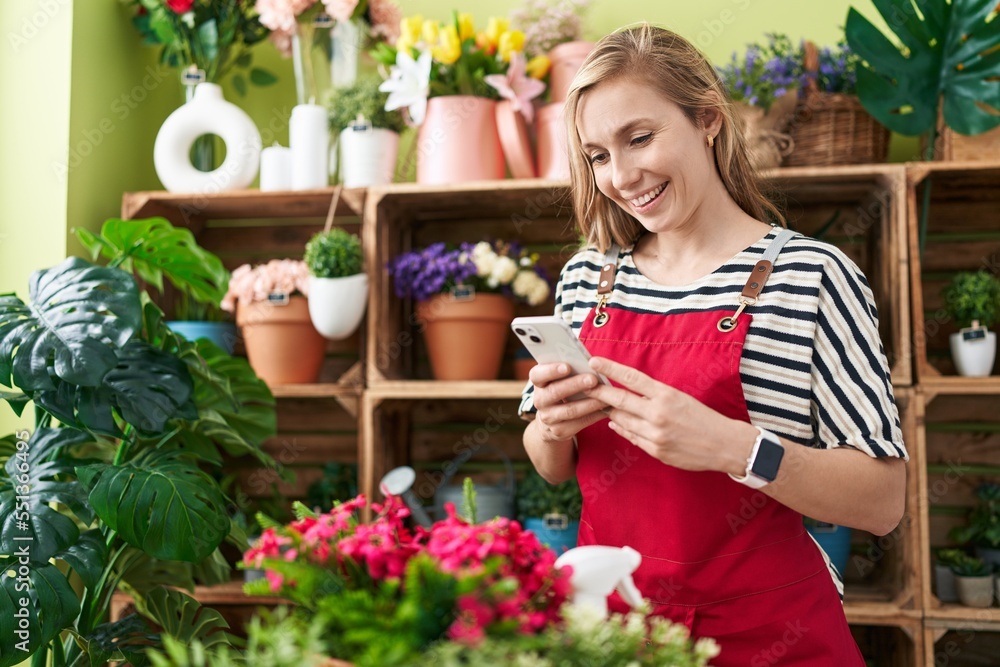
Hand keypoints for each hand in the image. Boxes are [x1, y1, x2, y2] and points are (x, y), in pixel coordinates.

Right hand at [529, 363, 609, 444]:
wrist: (551, 419)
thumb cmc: (562, 388)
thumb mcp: (559, 378)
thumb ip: (569, 369)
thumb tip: (591, 362)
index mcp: (538, 382)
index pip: (537, 375)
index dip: (551, 370)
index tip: (567, 366)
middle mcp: (539, 400)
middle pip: (555, 392)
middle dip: (575, 384)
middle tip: (593, 379)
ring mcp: (548, 417)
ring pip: (570, 410)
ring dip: (590, 402)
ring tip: (606, 396)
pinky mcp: (560, 431)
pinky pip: (580, 423)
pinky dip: (595, 415)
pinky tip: (607, 408)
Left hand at [583, 357, 754, 473]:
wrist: (724, 444)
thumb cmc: (702, 417)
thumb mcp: (679, 398)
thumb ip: (653, 395)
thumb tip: (627, 391)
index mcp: (666, 394)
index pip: (631, 377)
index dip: (610, 368)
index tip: (593, 361)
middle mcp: (658, 413)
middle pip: (619, 400)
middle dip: (598, 393)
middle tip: (584, 386)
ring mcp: (655, 434)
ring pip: (621, 420)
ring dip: (611, 412)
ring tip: (602, 405)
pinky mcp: (656, 451)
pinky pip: (631, 437)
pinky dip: (622, 428)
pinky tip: (616, 423)